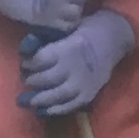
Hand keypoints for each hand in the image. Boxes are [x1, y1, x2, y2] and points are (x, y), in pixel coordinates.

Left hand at [17, 10, 131, 119]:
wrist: (114, 39)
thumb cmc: (85, 29)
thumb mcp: (66, 28)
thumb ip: (48, 40)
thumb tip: (26, 50)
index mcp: (69, 47)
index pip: (41, 60)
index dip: (29, 64)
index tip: (24, 64)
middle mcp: (76, 67)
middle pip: (47, 78)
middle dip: (33, 81)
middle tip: (27, 81)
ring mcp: (84, 82)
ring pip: (58, 95)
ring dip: (41, 98)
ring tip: (30, 100)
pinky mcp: (90, 93)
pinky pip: (71, 105)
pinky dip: (57, 109)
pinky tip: (45, 110)